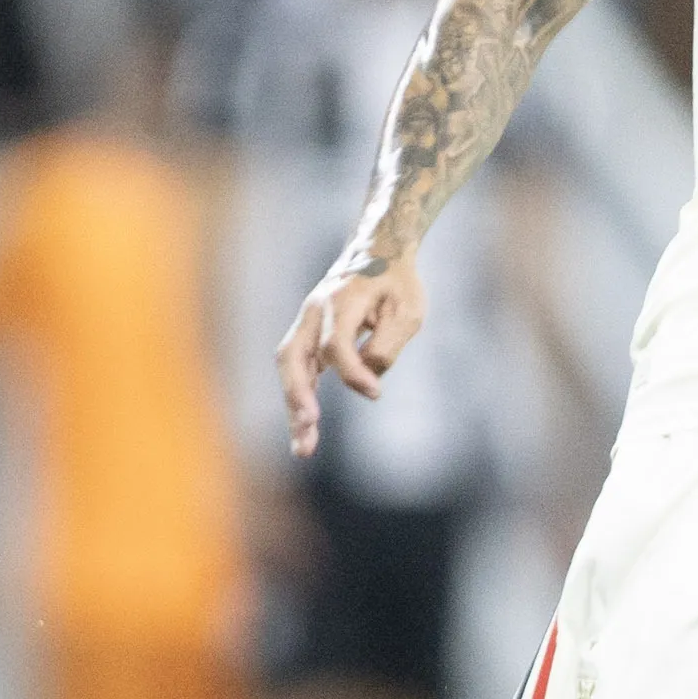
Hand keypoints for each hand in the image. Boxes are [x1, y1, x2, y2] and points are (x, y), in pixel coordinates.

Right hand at [275, 251, 423, 454]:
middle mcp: (315, 311)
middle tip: (309, 428)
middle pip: (293, 356)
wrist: (378, 251)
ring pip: (289, 367)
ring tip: (303, 447)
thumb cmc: (397, 283)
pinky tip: (305, 431)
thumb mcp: (408, 311)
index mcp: (341, 300)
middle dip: (298, 395)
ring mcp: (307, 323)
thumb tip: (367, 381)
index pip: (335, 344)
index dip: (352, 372)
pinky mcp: (310, 337)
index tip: (375, 392)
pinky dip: (299, 399)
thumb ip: (387, 346)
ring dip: (293, 406)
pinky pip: (297, 370)